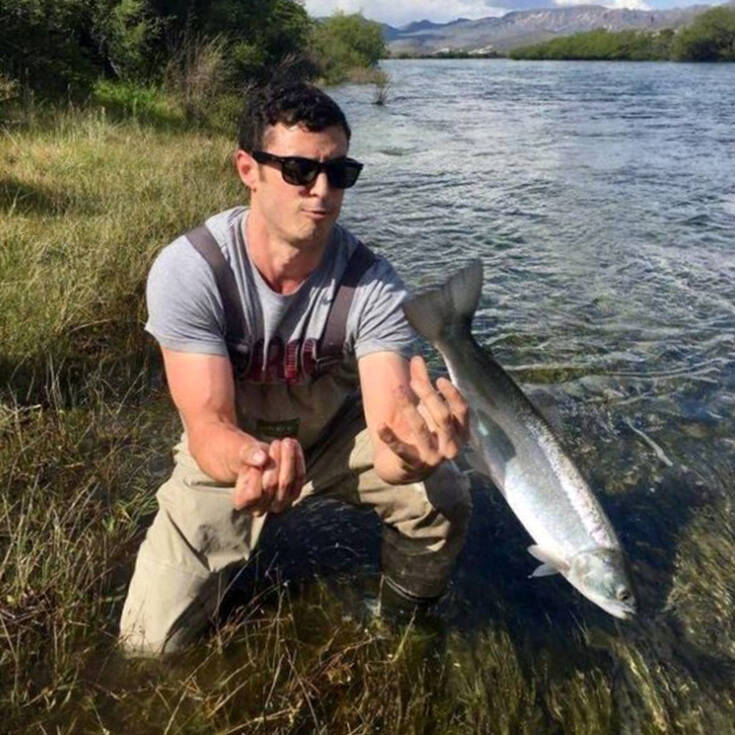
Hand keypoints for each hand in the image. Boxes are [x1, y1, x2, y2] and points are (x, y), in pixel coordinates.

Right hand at [231, 437, 305, 514]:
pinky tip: (295, 445)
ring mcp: (278, 504)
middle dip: (275, 461)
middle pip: (272, 485)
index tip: (256, 456)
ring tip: (286, 442)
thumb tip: (262, 458)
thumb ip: (248, 455)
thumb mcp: (241, 453)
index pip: (253, 493)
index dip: (256, 473)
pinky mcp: (292, 494)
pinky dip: (298, 460)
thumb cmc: (244, 458)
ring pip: (288, 482)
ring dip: (289, 459)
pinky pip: (299, 478)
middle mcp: (260, 509)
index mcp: (242, 503)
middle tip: (275, 443)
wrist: (254, 460)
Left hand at [377, 356, 468, 479]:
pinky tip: (380, 426)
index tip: (438, 379)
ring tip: (396, 389)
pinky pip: (401, 450)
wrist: (405, 468)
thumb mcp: (424, 408)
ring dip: (408, 408)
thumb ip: (422, 384)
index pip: (462, 411)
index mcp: (459, 432)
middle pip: (442, 417)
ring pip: (422, 429)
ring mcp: (432, 458)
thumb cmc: (421, 432)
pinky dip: (390, 437)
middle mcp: (450, 447)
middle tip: (412, 382)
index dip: (452, 395)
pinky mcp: (413, 465)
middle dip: (428, 396)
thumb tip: (417, 357)